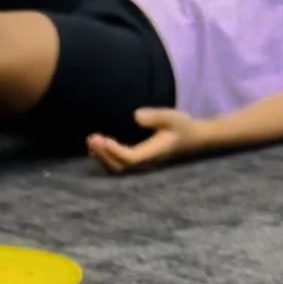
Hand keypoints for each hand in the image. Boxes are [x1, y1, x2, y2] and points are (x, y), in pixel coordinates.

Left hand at [88, 109, 211, 172]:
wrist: (191, 139)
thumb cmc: (181, 126)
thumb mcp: (172, 117)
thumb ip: (155, 117)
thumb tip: (135, 115)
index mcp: (153, 153)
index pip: (130, 158)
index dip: (115, 151)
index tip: (103, 139)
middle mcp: (145, 164)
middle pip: (119, 166)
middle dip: (104, 154)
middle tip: (92, 138)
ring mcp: (140, 166)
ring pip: (117, 168)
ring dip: (102, 157)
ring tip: (91, 141)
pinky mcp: (137, 163)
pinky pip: (118, 165)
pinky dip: (105, 158)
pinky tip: (96, 148)